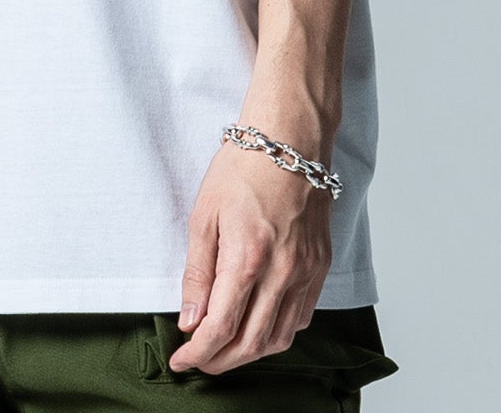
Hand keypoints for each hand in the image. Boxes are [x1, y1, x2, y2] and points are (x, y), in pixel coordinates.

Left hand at [170, 140, 332, 374]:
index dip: (198, 353)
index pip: (221, 328)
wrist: (289, 140)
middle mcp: (282, 273)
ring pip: (280, 338)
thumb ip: (197, 273)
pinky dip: (278, 333)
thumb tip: (190, 319)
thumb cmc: (243, 169)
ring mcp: (306, 272)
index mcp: (248, 259)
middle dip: (220, 361)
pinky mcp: (320, 267)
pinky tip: (260, 327)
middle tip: (198, 360)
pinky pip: (302, 318)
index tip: (181, 361)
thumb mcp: (204, 215)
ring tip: (225, 350)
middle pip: (251, 343)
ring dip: (250, 354)